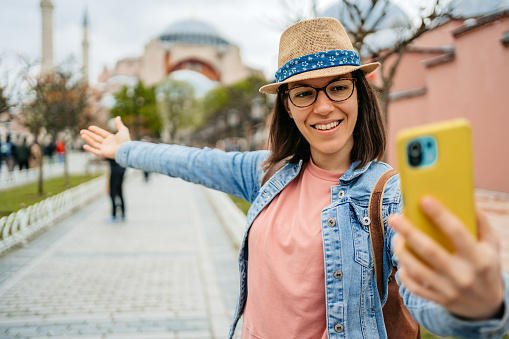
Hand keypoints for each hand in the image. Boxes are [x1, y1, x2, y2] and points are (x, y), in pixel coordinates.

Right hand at [80, 116, 130, 158]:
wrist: (125, 149)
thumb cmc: (125, 140)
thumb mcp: (123, 130)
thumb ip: (119, 124)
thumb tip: (118, 117)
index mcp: (111, 138)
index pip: (102, 133)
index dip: (96, 130)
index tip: (90, 127)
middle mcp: (107, 143)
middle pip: (96, 138)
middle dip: (89, 134)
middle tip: (82, 131)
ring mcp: (105, 149)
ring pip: (94, 143)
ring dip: (88, 139)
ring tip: (82, 135)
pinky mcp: (103, 153)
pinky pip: (95, 151)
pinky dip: (90, 149)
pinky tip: (84, 146)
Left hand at [389, 196, 503, 319]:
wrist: (487, 306)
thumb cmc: (486, 266)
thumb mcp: (491, 245)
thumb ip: (481, 223)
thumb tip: (464, 198)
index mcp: (479, 258)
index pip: (457, 232)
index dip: (440, 215)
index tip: (424, 199)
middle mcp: (463, 275)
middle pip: (430, 250)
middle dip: (409, 232)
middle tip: (394, 218)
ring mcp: (449, 290)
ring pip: (417, 269)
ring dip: (401, 252)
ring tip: (396, 237)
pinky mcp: (438, 300)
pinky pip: (414, 287)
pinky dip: (404, 273)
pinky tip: (401, 261)